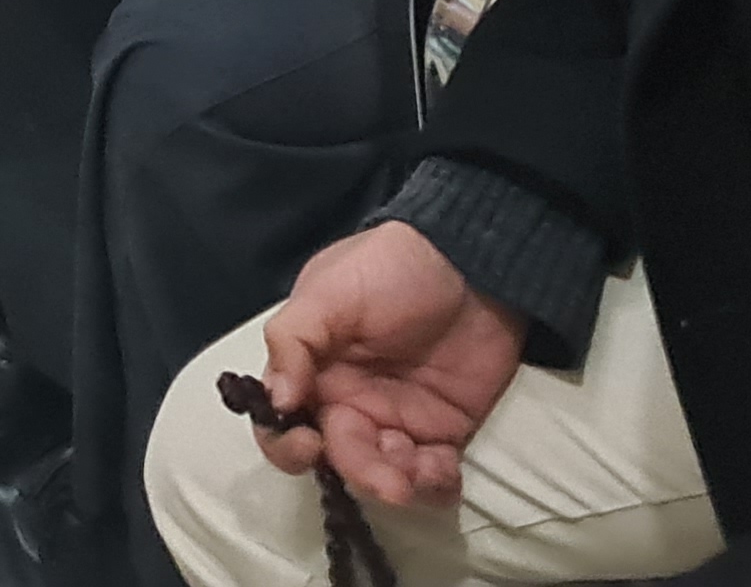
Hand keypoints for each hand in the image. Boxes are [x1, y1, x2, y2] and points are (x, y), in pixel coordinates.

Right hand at [254, 222, 527, 512]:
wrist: (473, 263)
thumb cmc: (391, 267)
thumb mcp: (329, 289)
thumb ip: (293, 339)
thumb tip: (277, 400)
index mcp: (313, 371)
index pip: (282, 423)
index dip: (287, 445)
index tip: (310, 445)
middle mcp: (349, 403)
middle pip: (339, 459)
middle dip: (362, 473)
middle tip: (390, 478)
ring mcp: (397, 421)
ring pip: (386, 477)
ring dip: (400, 483)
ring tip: (424, 467)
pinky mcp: (443, 433)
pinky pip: (433, 478)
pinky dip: (436, 486)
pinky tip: (445, 471)